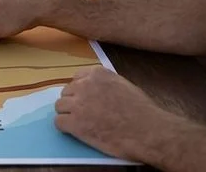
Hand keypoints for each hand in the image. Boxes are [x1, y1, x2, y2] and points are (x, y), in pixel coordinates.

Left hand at [54, 68, 169, 161]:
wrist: (146, 131)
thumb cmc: (141, 110)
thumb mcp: (123, 85)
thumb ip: (105, 84)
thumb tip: (95, 90)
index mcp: (98, 74)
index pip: (77, 78)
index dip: (81, 91)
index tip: (87, 99)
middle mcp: (84, 85)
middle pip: (67, 92)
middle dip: (74, 102)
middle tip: (85, 114)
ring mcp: (78, 104)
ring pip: (59, 106)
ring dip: (68, 114)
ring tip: (81, 123)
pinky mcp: (74, 123)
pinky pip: (59, 122)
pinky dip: (66, 128)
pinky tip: (78, 132)